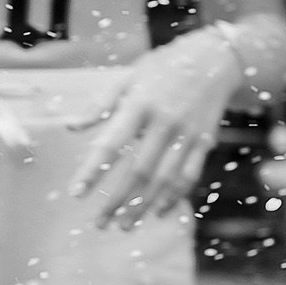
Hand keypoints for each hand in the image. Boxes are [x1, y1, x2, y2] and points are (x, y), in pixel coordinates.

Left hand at [68, 32, 238, 228]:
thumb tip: (71, 127)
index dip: (92, 171)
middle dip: (117, 200)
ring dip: (143, 206)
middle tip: (100, 223)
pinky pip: (189, 176)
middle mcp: (164, 122)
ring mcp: (187, 134)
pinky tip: (158, 212)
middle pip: (138, 171)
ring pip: (164, 180)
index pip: (110, 144)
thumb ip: (100, 105)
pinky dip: (174, 197)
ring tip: (124, 225)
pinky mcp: (204, 142)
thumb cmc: (163, 67)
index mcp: (139, 104)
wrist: (214, 58)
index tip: (76, 194)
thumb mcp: (128, 77)